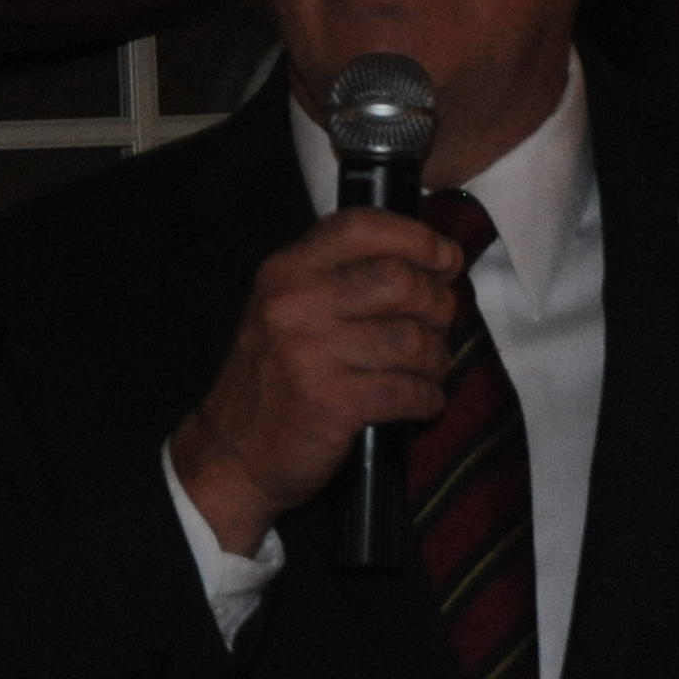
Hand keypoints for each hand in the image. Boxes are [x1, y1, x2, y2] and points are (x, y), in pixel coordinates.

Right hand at [167, 209, 464, 553]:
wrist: (233, 452)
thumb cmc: (274, 377)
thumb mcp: (289, 309)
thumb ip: (345, 277)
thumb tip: (434, 260)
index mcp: (286, 270)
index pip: (362, 226)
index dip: (418, 238)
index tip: (445, 257)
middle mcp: (294, 304)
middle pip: (401, 281)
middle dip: (438, 304)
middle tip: (441, 323)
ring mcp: (310, 353)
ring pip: (412, 339)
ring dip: (436, 358)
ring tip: (429, 369)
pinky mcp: (331, 403)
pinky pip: (408, 390)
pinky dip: (428, 398)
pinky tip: (421, 401)